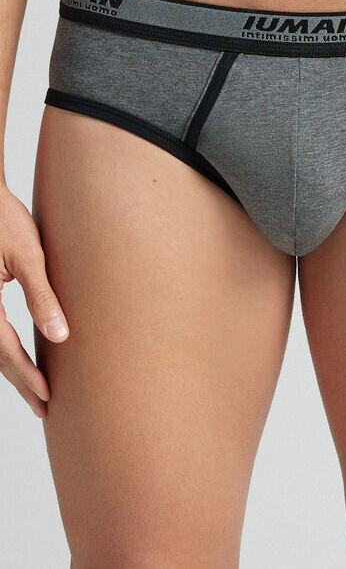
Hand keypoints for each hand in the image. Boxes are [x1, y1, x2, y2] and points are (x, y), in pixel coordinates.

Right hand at [0, 184, 68, 417]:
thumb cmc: (5, 219)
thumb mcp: (29, 256)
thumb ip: (42, 296)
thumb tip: (60, 336)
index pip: (5, 348)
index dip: (27, 374)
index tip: (48, 396)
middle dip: (20, 381)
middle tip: (44, 407)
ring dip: (12, 369)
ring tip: (35, 391)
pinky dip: (4, 349)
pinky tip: (18, 359)